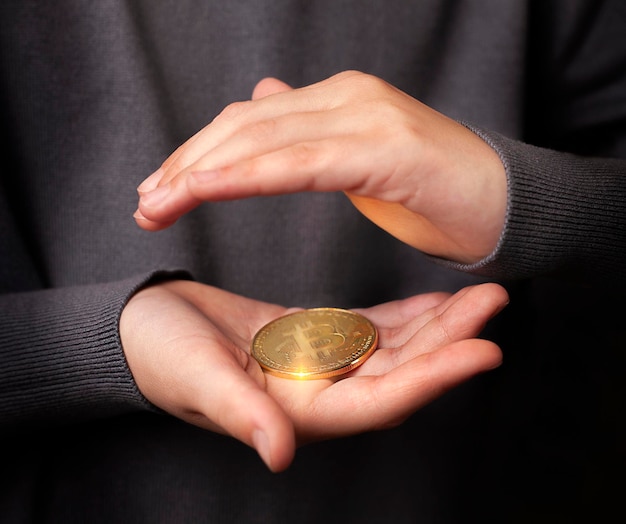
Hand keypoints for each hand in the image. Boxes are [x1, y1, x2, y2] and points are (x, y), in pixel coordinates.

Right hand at [120, 280, 507, 471]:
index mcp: (295, 411)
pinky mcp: (312, 336)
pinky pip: (369, 330)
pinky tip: (434, 301)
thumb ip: (239, 413)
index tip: (484, 349)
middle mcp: (317, 393)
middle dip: (450, 342)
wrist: (148, 326)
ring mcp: (318, 365)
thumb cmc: (161, 354)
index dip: (433, 379)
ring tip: (480, 294)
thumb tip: (279, 455)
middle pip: (400, 373)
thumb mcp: (196, 377)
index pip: (379, 401)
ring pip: (392, 350)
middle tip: (494, 300)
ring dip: (437, 326)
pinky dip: (405, 317)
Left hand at [134, 71, 506, 262]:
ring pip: (262, 140)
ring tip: (156, 204)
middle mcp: (345, 96)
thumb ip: (308, 130)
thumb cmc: (431, 189)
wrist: (505, 202)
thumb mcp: (357, 156)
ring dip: (201, 172)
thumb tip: (263, 99)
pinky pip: (302, 164)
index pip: (248, 123)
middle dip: (184, 165)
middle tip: (143, 205)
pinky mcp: (385, 149)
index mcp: (335, 100)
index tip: (158, 189)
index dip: (196, 154)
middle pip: (243, 127)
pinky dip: (248, 177)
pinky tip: (205, 189)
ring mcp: (366, 116)